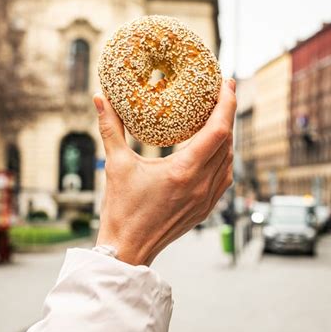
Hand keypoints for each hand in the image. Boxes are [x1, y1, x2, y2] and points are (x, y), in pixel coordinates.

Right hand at [93, 79, 236, 265]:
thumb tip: (100, 98)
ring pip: (230, 160)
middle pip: (228, 141)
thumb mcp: (115, 164)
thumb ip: (110, 128)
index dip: (227, 103)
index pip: (218, 130)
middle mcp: (202, 185)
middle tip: (223, 90)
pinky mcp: (206, 208)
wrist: (128, 249)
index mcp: (184, 171)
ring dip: (227, 136)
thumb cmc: (121, 210)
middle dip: (228, 113)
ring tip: (219, 115)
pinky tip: (214, 148)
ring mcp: (207, 199)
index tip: (226, 82)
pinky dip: (224, 158)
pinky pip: (225, 177)